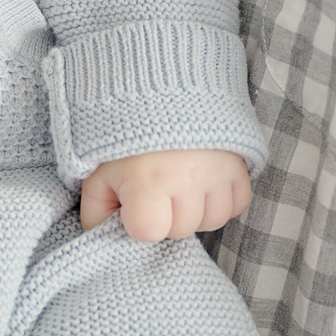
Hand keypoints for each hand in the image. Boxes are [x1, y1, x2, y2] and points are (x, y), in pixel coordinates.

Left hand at [79, 148, 250, 240]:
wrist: (162, 93)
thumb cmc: (126, 138)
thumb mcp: (99, 173)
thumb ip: (95, 213)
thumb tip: (103, 241)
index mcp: (148, 180)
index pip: (150, 232)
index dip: (139, 221)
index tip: (134, 201)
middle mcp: (188, 177)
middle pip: (182, 229)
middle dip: (167, 217)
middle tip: (157, 189)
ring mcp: (218, 171)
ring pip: (212, 220)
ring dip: (197, 210)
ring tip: (181, 185)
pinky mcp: (239, 165)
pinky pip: (238, 204)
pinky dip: (223, 200)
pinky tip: (204, 184)